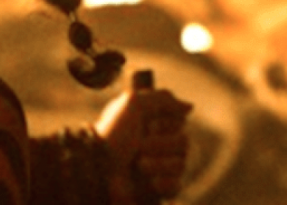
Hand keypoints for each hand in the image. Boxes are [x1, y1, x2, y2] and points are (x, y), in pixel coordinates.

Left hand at [96, 85, 192, 203]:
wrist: (96, 170)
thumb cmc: (111, 134)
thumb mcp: (133, 104)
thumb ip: (163, 98)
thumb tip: (190, 107)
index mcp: (151, 122)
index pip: (180, 121)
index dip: (168, 123)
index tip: (149, 124)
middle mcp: (158, 143)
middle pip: (184, 142)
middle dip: (161, 144)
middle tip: (139, 146)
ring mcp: (159, 167)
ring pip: (181, 164)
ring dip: (159, 164)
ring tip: (139, 165)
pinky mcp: (158, 188)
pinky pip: (176, 185)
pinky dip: (164, 183)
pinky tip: (151, 182)